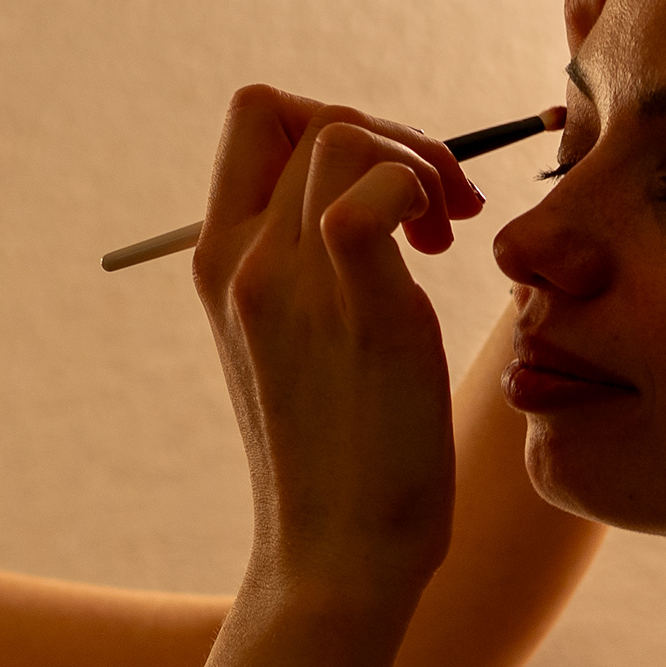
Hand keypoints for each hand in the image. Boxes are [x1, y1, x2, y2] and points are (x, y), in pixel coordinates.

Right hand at [191, 88, 466, 599]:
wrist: (336, 553)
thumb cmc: (341, 456)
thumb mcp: (303, 341)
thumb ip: (314, 267)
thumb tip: (378, 200)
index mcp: (220, 262)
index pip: (257, 120)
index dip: (331, 123)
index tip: (389, 189)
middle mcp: (240, 260)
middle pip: (305, 113)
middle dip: (389, 135)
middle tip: (438, 209)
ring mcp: (285, 281)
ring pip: (343, 133)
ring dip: (414, 159)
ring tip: (445, 231)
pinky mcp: (351, 308)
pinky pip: (372, 195)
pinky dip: (418, 190)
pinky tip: (445, 245)